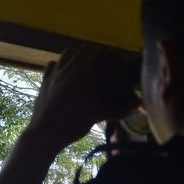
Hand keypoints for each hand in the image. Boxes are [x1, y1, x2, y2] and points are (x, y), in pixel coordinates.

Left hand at [25, 43, 140, 152]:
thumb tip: (138, 102)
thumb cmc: (74, 124)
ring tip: (86, 65)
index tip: (118, 62)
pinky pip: (53, 63)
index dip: (112, 54)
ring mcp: (55, 72)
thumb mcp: (100, 115)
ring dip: (80, 54)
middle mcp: (69, 67)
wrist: (45, 134)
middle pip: (86, 49)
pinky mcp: (44, 80)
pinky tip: (65, 73)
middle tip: (105, 64)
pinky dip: (61, 64)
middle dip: (98, 53)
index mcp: (85, 73)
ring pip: (69, 52)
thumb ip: (121, 107)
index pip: (102, 52)